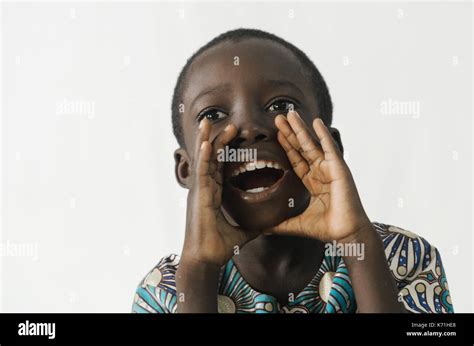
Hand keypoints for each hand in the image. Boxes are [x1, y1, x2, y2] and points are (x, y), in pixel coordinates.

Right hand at [181, 119, 259, 266]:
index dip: (225, 151)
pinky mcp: (197, 196)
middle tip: (227, 125)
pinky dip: (203, 157)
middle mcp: (204, 189)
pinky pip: (201, 173)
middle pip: (211, 159)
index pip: (219, 166)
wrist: (205, 260)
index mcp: (213, 194)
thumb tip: (268, 225)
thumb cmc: (218, 247)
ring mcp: (199, 191)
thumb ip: (253, 225)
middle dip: (217, 140)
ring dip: (207, 141)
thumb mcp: (242, 232)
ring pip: (203, 161)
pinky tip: (205, 143)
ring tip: (209, 122)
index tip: (234, 136)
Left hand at [268, 111, 371, 242]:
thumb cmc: (326, 229)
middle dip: (290, 132)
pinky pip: (329, 148)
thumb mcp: (296, 223)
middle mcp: (320, 172)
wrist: (345, 234)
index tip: (276, 134)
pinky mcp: (339, 168)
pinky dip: (323, 134)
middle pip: (302, 147)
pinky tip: (316, 121)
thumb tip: (262, 228)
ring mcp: (330, 168)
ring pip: (313, 144)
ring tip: (291, 113)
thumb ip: (280, 223)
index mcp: (311, 182)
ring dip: (302, 128)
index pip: (296, 160)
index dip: (286, 146)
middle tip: (278, 117)